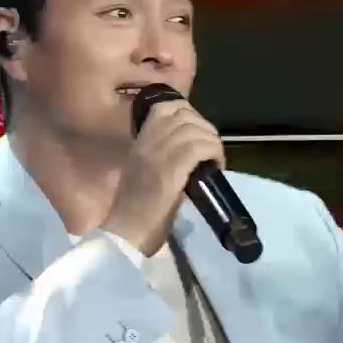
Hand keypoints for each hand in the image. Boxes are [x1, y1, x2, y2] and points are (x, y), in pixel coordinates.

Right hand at [102, 98, 224, 255]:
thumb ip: (161, 157)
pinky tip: (215, 167)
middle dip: (205, 127)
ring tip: (215, 160)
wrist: (127, 235)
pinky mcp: (170, 170)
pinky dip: (213, 153)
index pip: (165, 107)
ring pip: (194, 129)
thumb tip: (189, 150)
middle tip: (211, 149)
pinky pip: (199, 147)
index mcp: (139, 142)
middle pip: (184, 114)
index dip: (188, 112)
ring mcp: (158, 154)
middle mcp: (147, 142)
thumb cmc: (137, 213)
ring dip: (212, 142)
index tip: (198, 132)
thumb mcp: (145, 174)